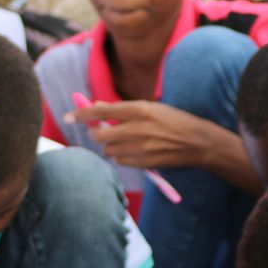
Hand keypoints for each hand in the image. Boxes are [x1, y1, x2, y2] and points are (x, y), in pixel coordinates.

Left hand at [66, 100, 217, 168]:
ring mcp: (143, 147)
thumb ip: (122, 109)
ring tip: (123, 143)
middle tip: (101, 133)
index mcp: (140, 109)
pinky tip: (131, 152)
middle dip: (97, 134)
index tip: (68, 117)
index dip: (81, 114)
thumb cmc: (174, 121)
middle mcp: (139, 128)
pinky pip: (121, 161)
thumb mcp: (151, 108)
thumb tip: (96, 106)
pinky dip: (121, 157)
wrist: (199, 142)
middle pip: (101, 135)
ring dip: (110, 147)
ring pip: (109, 150)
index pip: (101, 111)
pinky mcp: (147, 162)